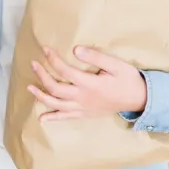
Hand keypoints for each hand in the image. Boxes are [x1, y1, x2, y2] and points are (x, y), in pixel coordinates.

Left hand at [27, 46, 146, 121]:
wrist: (139, 99)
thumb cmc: (128, 79)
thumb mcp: (115, 64)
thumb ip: (96, 57)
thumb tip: (76, 49)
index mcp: (89, 84)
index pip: (65, 71)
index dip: (53, 59)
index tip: (45, 49)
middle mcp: (83, 98)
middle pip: (55, 88)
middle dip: (42, 76)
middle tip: (33, 64)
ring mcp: (83, 108)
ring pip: (57, 104)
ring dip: (41, 96)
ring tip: (30, 87)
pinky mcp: (85, 114)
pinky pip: (66, 117)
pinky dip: (53, 118)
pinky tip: (42, 118)